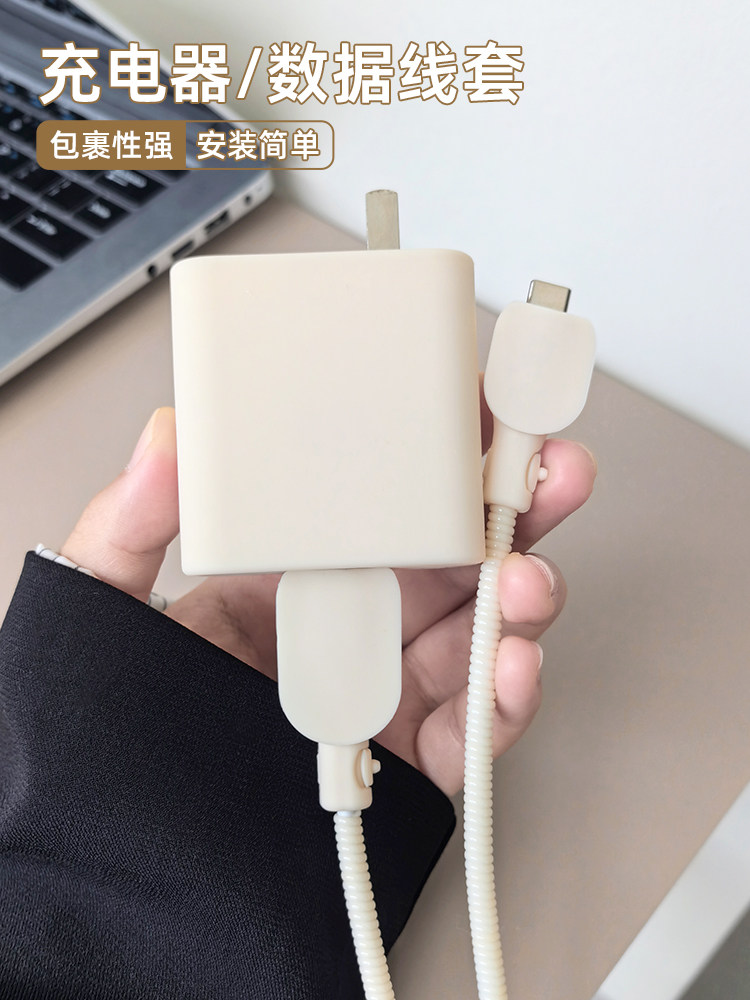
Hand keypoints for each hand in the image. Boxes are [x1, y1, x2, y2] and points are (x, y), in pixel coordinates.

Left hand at [61, 402, 595, 796]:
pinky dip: (503, 702)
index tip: (477, 415)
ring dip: (519, 602)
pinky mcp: (402, 762)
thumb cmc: (127, 712)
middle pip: (457, 557)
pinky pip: (469, 730)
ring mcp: (384, 690)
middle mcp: (356, 622)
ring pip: (477, 635)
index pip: (387, 500)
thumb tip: (164, 441)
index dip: (442, 457)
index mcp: (301, 570)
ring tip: (523, 579)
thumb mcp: (110, 601)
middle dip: (515, 511)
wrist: (128, 837)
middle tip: (546, 470)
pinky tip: (510, 662)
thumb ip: (132, 524)